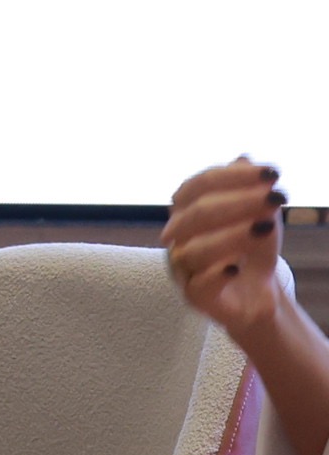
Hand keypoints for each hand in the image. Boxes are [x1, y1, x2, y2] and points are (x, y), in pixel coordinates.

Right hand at [166, 158, 290, 343]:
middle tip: (276, 196)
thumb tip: (244, 158)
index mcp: (186, 209)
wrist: (255, 292)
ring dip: (231, 236)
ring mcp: (183, 266)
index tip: (272, 173)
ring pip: (193, 249)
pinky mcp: (195, 296)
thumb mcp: (258, 214)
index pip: (200, 185)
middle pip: (196, 213)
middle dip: (238, 202)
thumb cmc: (251, 248)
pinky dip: (216, 274)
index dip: (233, 177)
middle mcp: (178, 235)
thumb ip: (249, 189)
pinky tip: (237, 268)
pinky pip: (198, 285)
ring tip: (266, 228)